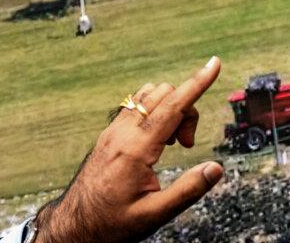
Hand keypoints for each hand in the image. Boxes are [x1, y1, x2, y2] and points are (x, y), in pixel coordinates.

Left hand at [33, 57, 224, 242]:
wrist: (73, 228)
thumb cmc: (110, 225)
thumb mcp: (154, 215)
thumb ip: (188, 190)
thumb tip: (216, 169)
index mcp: (135, 150)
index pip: (173, 105)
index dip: (198, 83)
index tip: (214, 63)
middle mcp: (122, 133)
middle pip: (165, 94)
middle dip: (186, 110)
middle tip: (186, 146)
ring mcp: (112, 131)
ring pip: (149, 94)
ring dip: (170, 108)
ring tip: (171, 143)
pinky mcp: (107, 135)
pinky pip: (135, 104)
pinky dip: (154, 110)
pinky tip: (156, 139)